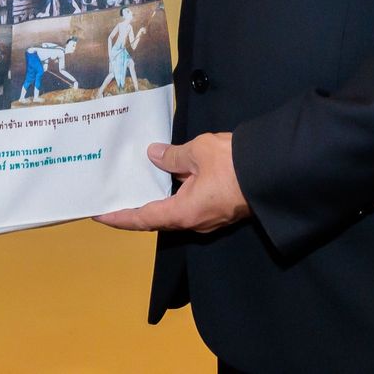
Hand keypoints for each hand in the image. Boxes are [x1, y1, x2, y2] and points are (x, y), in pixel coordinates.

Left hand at [94, 133, 249, 232]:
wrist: (274, 171)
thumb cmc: (233, 164)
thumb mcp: (197, 152)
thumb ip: (173, 156)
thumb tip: (154, 155)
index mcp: (183, 213)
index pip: (142, 218)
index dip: (119, 216)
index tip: (99, 214)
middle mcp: (193, 221)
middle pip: (157, 217)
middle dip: (134, 208)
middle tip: (113, 196)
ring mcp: (208, 217)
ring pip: (174, 210)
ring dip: (155, 199)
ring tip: (136, 184)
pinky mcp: (220, 208)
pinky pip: (190, 203)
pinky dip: (173, 193)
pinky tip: (168, 176)